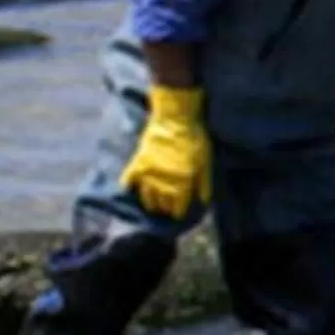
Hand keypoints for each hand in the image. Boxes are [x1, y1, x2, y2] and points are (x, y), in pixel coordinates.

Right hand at [121, 84, 212, 218]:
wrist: (175, 118)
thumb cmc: (195, 139)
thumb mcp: (206, 161)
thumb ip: (204, 182)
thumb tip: (203, 201)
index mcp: (182, 182)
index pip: (178, 206)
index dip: (178, 212)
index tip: (178, 215)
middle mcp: (163, 182)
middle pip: (162, 203)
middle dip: (165, 208)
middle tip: (166, 209)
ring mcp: (148, 174)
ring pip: (146, 196)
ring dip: (150, 202)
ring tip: (153, 205)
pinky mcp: (137, 163)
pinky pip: (128, 180)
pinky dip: (128, 186)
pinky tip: (130, 189)